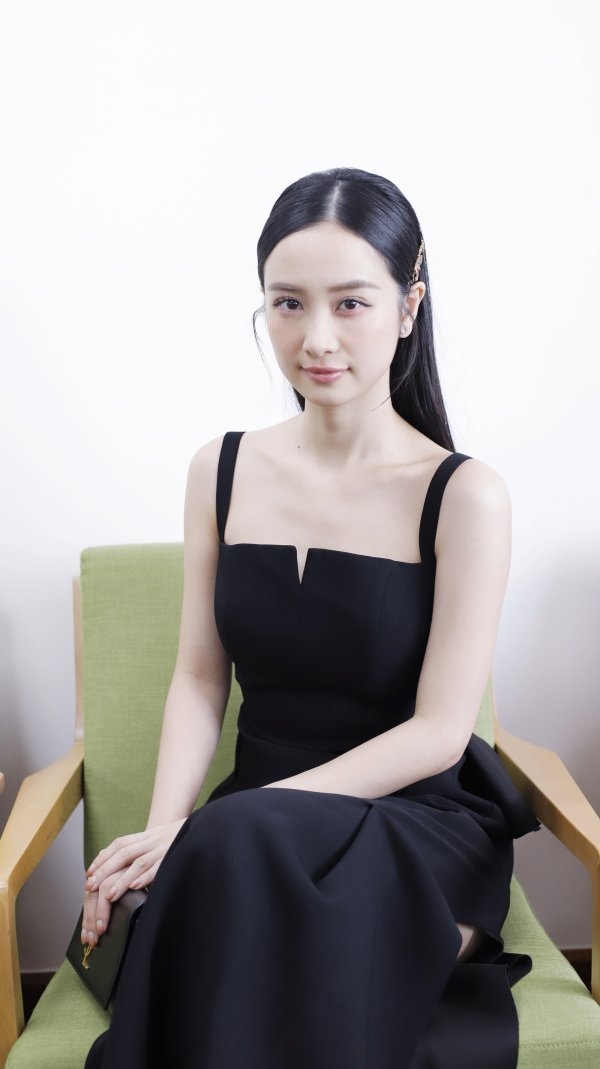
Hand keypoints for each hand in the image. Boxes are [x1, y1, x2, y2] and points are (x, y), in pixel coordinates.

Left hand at [80, 820, 185, 945]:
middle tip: (90, 887)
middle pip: (124, 853)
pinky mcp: (176, 857)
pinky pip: (159, 867)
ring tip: (108, 896)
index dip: (103, 858)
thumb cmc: (178, 839)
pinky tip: (136, 887)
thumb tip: (117, 865)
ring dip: (122, 879)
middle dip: (105, 870)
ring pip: (139, 863)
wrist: (204, 826)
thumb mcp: (158, 840)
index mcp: (147, 836)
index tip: (89, 874)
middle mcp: (153, 840)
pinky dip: (147, 877)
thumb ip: (140, 849)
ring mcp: (164, 848)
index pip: (119, 844)